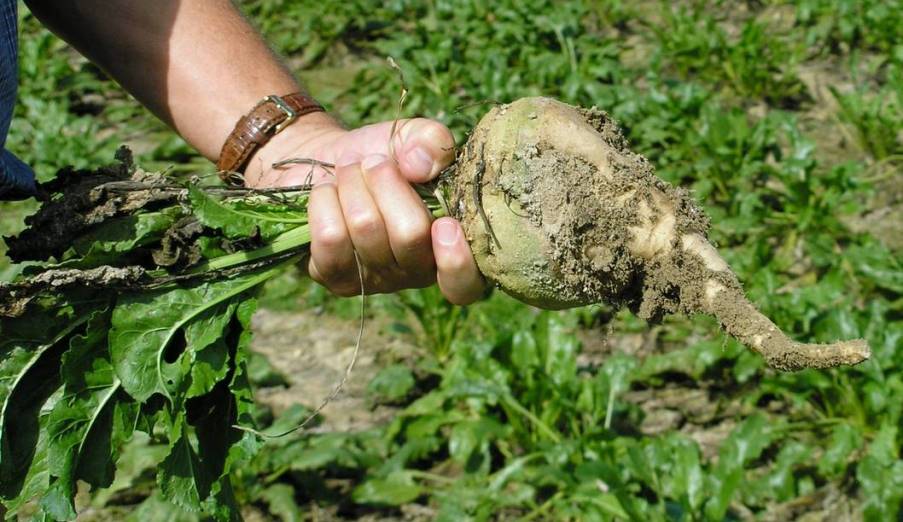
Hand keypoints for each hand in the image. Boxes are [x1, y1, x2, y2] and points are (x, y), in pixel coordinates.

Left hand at [243, 113, 485, 304]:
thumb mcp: (415, 138)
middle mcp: (416, 272)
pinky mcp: (335, 277)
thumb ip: (433, 140)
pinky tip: (327, 191)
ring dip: (352, 184)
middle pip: (410, 235)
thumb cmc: (383, 155)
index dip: (457, 261)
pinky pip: (329, 238)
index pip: (465, 284)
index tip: (445, 224)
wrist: (327, 162)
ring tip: (348, 169)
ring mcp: (375, 279)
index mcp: (449, 245)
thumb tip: (420, 167)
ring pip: (366, 229)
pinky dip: (325, 200)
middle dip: (386, 183)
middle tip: (374, 161)